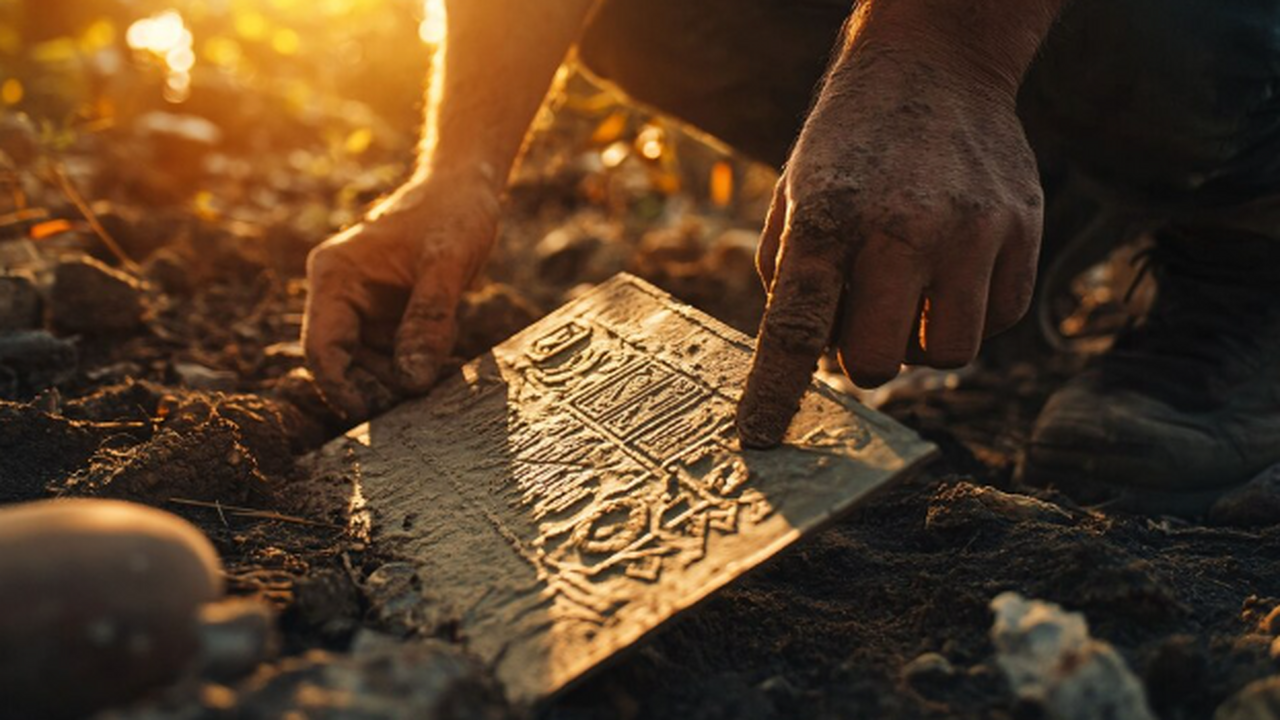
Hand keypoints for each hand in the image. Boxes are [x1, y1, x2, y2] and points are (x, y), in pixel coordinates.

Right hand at [303, 173, 498, 420]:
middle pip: (348, 364)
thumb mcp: (447, 264)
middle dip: (383, 387)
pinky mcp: (391, 317)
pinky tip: (452, 368)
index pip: (322, 348)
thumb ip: (429, 320)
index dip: (338, 388)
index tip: (368, 416)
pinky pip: (400, 355)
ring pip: (376, 366)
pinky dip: (422, 365)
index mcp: (335, 276)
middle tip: (425, 401)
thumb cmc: (453, 213)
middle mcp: (342, 296)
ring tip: (448, 378)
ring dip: (407, 379)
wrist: (467, 188)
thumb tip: (412, 381)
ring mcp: (367, 309)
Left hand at [736, 37, 1043, 447]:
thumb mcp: (794, 193)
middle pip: (878, 362)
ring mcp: (972, 228)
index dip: (777, 393)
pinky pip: (998, 320)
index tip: (763, 439)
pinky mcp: (1024, 227)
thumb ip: (790, 277)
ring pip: (948, 354)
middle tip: (862, 324)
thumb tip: (806, 362)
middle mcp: (902, 226)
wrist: (937, 65)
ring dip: (921, 341)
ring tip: (911, 292)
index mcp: (827, 215)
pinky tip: (953, 269)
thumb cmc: (851, 144)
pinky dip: (970, 313)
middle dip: (863, 359)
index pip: (794, 327)